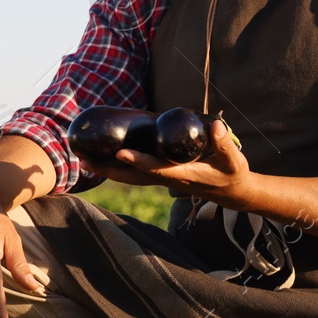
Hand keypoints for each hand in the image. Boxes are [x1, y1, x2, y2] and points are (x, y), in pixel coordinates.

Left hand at [80, 117, 252, 206]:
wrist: (231, 191)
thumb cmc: (232, 173)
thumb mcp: (233, 159)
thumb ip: (223, 143)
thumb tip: (216, 126)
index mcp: (181, 174)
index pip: (156, 168)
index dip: (138, 160)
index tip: (120, 152)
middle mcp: (166, 178)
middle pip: (132, 176)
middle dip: (109, 169)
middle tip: (84, 158)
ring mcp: (161, 178)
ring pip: (129, 176)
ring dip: (107, 169)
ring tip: (84, 159)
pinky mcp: (160, 174)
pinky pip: (133, 172)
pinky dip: (117, 167)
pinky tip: (104, 158)